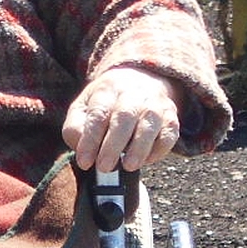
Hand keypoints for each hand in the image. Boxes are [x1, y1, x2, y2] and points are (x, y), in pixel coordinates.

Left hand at [62, 66, 182, 172]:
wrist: (142, 79)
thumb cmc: (107, 102)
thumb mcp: (84, 107)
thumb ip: (75, 127)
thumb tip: (80, 146)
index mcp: (107, 90)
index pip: (98, 114)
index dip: (90, 139)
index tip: (84, 162)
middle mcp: (132, 94)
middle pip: (124, 117)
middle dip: (113, 145)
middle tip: (104, 167)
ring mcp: (154, 104)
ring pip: (149, 123)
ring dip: (139, 147)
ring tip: (128, 166)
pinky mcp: (171, 117)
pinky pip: (169, 134)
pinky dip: (160, 149)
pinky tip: (147, 160)